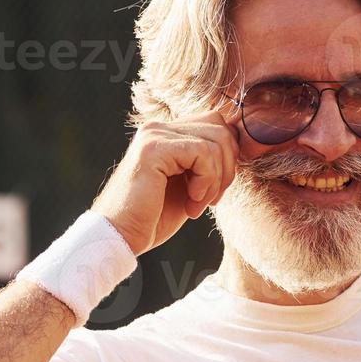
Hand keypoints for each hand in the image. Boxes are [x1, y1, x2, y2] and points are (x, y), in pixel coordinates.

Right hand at [90, 114, 239, 254]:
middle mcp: (159, 128)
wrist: (120, 236)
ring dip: (216, 179)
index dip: (228, 158)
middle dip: (227, 167)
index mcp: (168, 134)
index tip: (215, 192)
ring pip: (216, 140)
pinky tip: (191, 200)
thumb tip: (240, 148)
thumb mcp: (191, 187)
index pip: (217, 125)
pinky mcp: (154, 148)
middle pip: (221, 127)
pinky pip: (203, 152)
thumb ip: (208, 164)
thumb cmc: (153, 218)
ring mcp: (155, 134)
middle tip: (211, 199)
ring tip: (196, 203)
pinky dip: (206, 180)